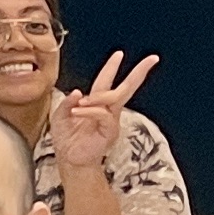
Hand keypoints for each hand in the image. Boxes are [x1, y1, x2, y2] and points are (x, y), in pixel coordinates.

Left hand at [54, 50, 157, 174]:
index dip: (112, 68)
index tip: (119, 54)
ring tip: (80, 104)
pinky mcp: (110, 131)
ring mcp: (111, 120)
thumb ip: (68, 102)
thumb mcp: (61, 115)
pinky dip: (89, 111)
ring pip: (113, 98)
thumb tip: (78, 92)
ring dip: (96, 97)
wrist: (69, 161)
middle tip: (152, 59)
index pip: (107, 82)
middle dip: (139, 72)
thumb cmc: (67, 139)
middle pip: (127, 87)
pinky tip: (77, 112)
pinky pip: (102, 114)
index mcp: (97, 104)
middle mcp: (108, 110)